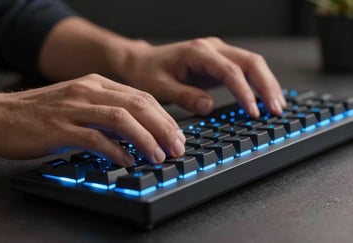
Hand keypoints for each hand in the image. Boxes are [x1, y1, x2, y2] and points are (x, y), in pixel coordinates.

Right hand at [0, 74, 184, 165]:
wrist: (1, 115)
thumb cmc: (43, 113)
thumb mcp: (81, 103)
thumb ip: (107, 113)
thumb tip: (137, 132)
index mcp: (97, 83)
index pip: (142, 97)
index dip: (164, 117)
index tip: (176, 135)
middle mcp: (88, 91)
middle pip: (138, 105)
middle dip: (163, 128)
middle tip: (176, 147)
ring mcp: (74, 107)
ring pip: (121, 119)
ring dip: (145, 139)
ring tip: (157, 156)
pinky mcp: (60, 128)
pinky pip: (95, 138)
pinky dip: (116, 151)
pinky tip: (127, 161)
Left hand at [120, 37, 285, 116]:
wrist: (142, 62)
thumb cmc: (148, 72)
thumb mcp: (160, 88)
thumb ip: (185, 97)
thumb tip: (210, 107)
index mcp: (197, 52)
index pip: (230, 71)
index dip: (244, 92)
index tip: (252, 111)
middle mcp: (212, 49)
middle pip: (251, 62)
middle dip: (266, 86)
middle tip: (276, 109)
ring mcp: (218, 54)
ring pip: (253, 63)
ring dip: (267, 84)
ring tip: (277, 106)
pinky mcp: (220, 63)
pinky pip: (246, 70)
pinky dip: (258, 84)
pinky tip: (265, 98)